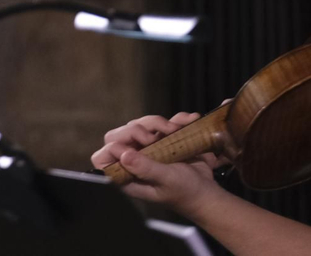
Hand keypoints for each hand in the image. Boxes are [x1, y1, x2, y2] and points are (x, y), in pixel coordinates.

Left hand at [90, 112, 225, 214]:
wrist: (208, 192)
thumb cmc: (186, 192)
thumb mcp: (166, 180)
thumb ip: (145, 168)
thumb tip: (123, 155)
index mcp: (127, 175)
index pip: (102, 158)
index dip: (112, 149)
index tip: (132, 149)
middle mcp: (133, 161)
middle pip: (118, 135)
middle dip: (136, 129)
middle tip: (153, 138)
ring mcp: (147, 149)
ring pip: (139, 125)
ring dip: (157, 122)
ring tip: (174, 130)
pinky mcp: (163, 140)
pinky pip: (162, 124)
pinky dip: (176, 119)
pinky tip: (188, 120)